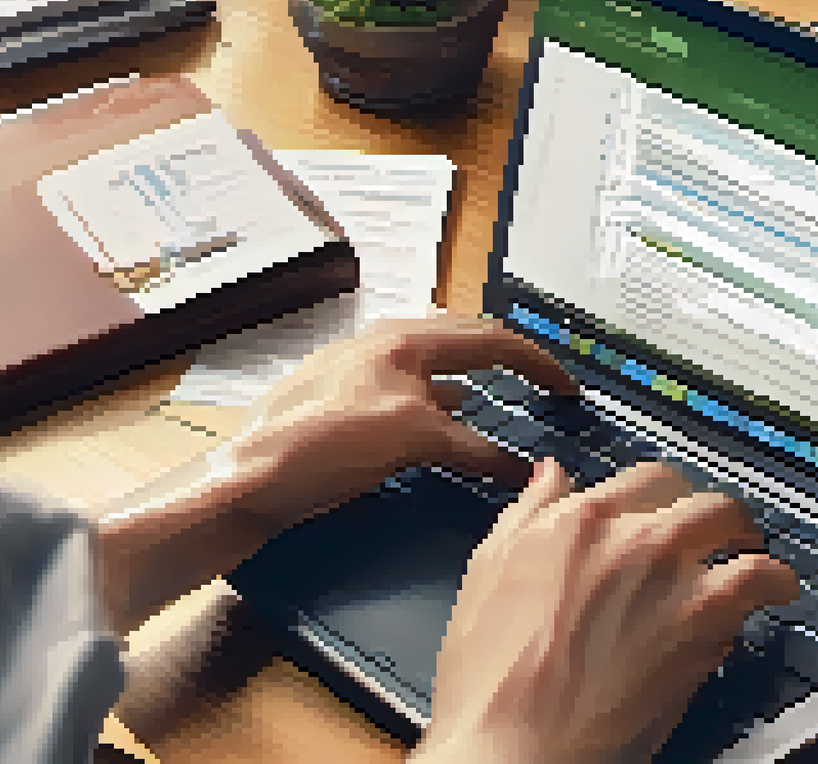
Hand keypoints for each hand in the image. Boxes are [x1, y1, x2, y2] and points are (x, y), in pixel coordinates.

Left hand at [220, 316, 576, 527]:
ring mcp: (361, 373)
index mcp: (404, 339)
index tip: (571, 390)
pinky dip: (442, 410)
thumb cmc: (324, 445)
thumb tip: (525, 470)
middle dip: (508, 362)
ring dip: (474, 384)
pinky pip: (411, 397)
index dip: (538, 363)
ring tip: (502, 405)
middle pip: (463, 344)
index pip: (491, 340)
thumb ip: (473, 449)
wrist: (246, 479)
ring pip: (435, 371)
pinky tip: (444, 430)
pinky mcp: (344, 404)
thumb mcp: (411, 438)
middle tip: (544, 386)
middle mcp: (384, 346)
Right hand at [414, 458, 801, 763]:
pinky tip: (775, 591)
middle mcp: (627, 535)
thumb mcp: (488, 572)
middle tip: (713, 530)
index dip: (658, 497)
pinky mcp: (706, 616)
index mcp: (573, 521)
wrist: (519, 743)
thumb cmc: (494, 678)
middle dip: (705, 511)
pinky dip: (774, 580)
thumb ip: (527, 514)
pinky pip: (759, 577)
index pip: (637, 480)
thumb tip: (551, 477)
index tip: (664, 513)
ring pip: (729, 522)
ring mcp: (672, 572)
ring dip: (745, 536)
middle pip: (690, 495)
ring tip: (752, 553)